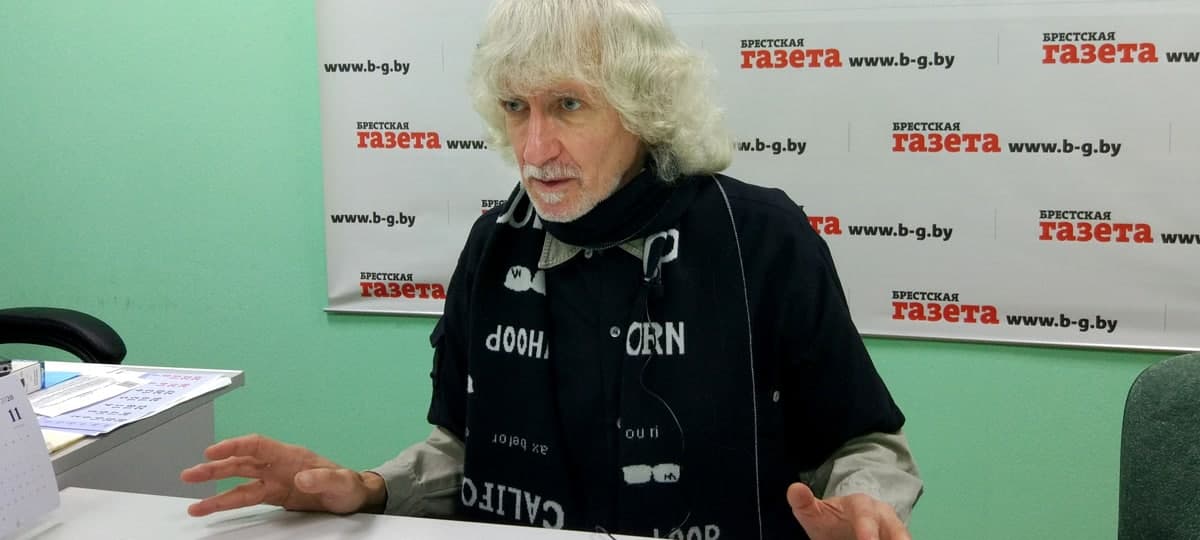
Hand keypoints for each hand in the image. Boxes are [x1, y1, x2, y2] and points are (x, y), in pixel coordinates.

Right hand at [179, 434, 385, 516]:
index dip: (234, 446)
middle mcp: (278, 467)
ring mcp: (275, 481)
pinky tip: (212, 507)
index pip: (257, 446)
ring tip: (195, 505)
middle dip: (214, 468)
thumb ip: (323, 479)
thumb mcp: (341, 483)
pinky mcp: (275, 495)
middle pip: (241, 463)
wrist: (353, 497)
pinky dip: (228, 501)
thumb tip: (301, 478)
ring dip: (216, 491)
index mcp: (291, 456)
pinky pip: (247, 497)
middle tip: (189, 475)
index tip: (212, 452)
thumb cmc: (349, 486)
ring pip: (239, 483)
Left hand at [787, 482, 910, 539]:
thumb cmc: (829, 520)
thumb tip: (794, 488)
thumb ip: (804, 503)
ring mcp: (894, 530)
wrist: (843, 526)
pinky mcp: (896, 538)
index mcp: (861, 505)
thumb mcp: (814, 512)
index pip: (865, 515)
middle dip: (897, 539)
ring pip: (902, 536)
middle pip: (896, 528)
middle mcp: (883, 516)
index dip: (867, 530)